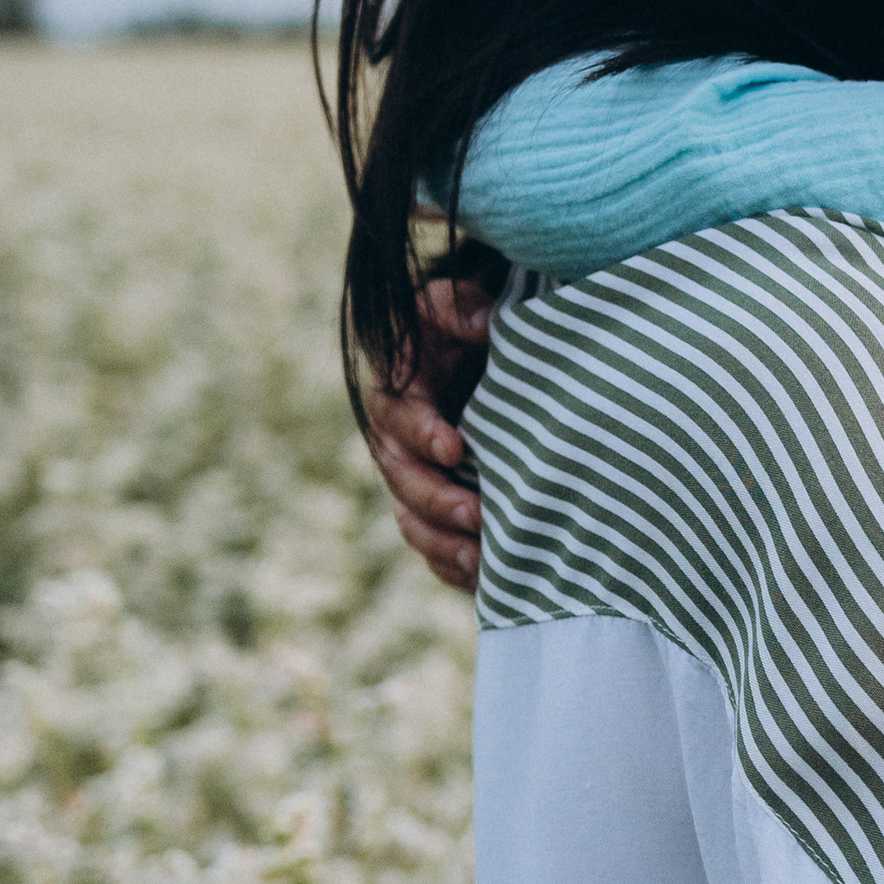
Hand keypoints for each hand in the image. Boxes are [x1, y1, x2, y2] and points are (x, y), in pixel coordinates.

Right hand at [368, 278, 496, 591]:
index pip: (398, 416)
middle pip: (402, 480)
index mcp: (397, 392)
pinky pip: (432, 547)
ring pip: (413, 521)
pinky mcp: (434, 508)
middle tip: (477, 515)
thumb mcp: (458, 305)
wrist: (473, 359)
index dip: (422, 433)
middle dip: (437, 500)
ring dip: (443, 543)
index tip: (456, 447)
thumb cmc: (464, 326)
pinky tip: (486, 578)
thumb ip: (463, 308)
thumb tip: (485, 327)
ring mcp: (414, 481)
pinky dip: (452, 566)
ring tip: (482, 559)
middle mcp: (397, 443)